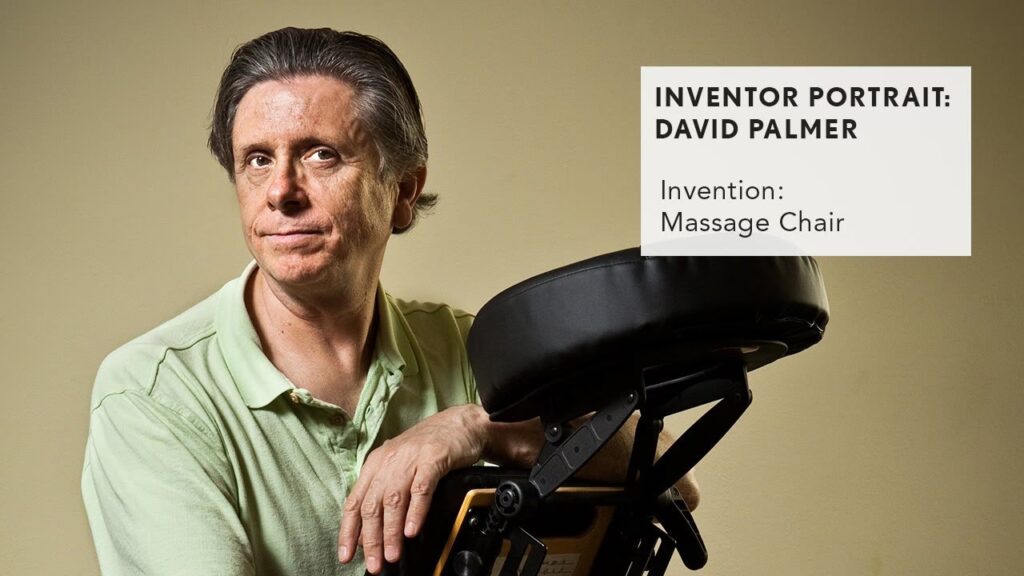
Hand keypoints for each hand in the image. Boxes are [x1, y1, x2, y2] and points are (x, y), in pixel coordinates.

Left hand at [336, 404, 487, 573]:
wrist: (460, 423)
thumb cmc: (429, 447)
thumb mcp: (399, 467)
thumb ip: (383, 496)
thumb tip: (370, 532)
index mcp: (375, 464)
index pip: (354, 502)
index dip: (349, 531)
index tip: (346, 555)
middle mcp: (388, 461)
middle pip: (372, 505)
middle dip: (371, 539)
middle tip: (374, 563)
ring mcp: (410, 459)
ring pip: (393, 500)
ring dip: (391, 531)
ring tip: (392, 554)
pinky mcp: (433, 459)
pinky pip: (421, 489)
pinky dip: (415, 511)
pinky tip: (412, 530)